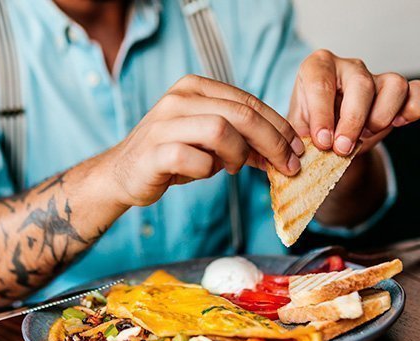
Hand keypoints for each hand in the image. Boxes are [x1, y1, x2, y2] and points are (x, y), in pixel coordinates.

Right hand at [103, 74, 304, 206]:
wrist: (123, 173)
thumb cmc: (172, 156)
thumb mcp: (211, 142)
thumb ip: (244, 140)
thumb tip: (287, 153)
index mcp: (194, 87)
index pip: (248, 101)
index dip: (278, 126)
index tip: (296, 150)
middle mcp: (179, 98)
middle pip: (241, 114)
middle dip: (272, 142)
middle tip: (287, 166)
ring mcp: (164, 123)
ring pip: (220, 130)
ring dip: (238, 154)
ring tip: (235, 168)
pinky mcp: (154, 152)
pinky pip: (196, 160)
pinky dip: (209, 170)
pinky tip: (205, 173)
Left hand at [289, 49, 419, 154]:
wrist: (331, 132)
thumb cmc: (313, 126)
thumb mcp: (298, 129)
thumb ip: (300, 136)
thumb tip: (304, 151)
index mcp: (318, 67)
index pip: (321, 84)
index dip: (322, 115)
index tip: (323, 142)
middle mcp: (348, 66)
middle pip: (360, 85)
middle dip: (353, 122)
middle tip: (342, 149)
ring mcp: (376, 75)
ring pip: (394, 85)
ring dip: (382, 117)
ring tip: (366, 134)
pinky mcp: (399, 88)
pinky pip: (417, 91)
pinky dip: (413, 109)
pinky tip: (398, 123)